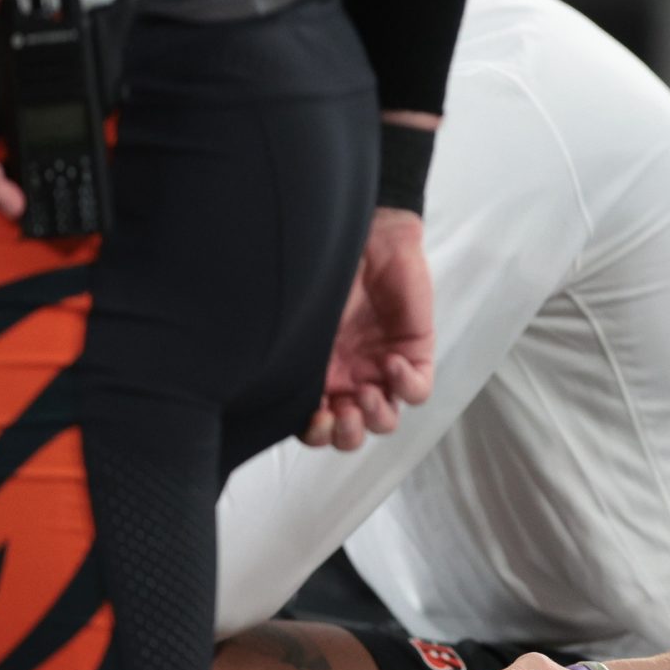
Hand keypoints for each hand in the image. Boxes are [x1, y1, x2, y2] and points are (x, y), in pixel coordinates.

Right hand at [302, 207, 434, 449]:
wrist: (368, 234)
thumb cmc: (324, 268)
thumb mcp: (299, 310)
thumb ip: (284, 345)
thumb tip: (253, 378)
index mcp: (315, 375)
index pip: (313, 426)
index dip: (312, 434)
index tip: (312, 416)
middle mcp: (347, 379)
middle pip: (348, 434)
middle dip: (344, 435)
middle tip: (340, 413)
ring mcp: (381, 370)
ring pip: (384, 420)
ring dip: (374, 418)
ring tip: (368, 394)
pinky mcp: (415, 354)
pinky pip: (417, 390)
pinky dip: (406, 386)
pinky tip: (393, 363)